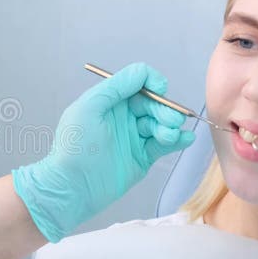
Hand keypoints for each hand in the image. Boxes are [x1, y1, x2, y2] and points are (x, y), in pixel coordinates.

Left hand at [11, 62, 194, 242]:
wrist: (72, 186)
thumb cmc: (74, 146)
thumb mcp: (89, 107)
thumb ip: (116, 87)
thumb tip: (142, 72)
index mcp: (110, 101)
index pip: (138, 82)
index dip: (152, 82)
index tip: (160, 89)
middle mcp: (123, 117)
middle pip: (154, 103)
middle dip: (165, 108)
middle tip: (170, 120)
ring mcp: (133, 137)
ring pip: (161, 123)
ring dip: (170, 125)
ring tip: (168, 134)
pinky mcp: (142, 157)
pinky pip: (164, 145)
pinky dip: (178, 140)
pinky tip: (185, 139)